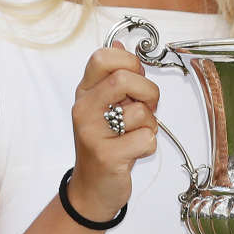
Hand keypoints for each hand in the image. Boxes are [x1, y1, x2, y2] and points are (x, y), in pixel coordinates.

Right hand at [68, 43, 161, 220]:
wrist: (92, 188)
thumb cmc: (104, 144)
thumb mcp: (104, 107)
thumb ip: (114, 77)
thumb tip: (119, 44)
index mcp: (85, 93)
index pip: (103, 58)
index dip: (130, 62)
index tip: (138, 78)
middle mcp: (84, 109)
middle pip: (123, 79)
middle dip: (148, 92)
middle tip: (148, 107)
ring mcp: (92, 133)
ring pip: (141, 112)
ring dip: (150, 125)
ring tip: (134, 136)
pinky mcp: (107, 156)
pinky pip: (146, 139)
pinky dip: (149, 146)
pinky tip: (134, 152)